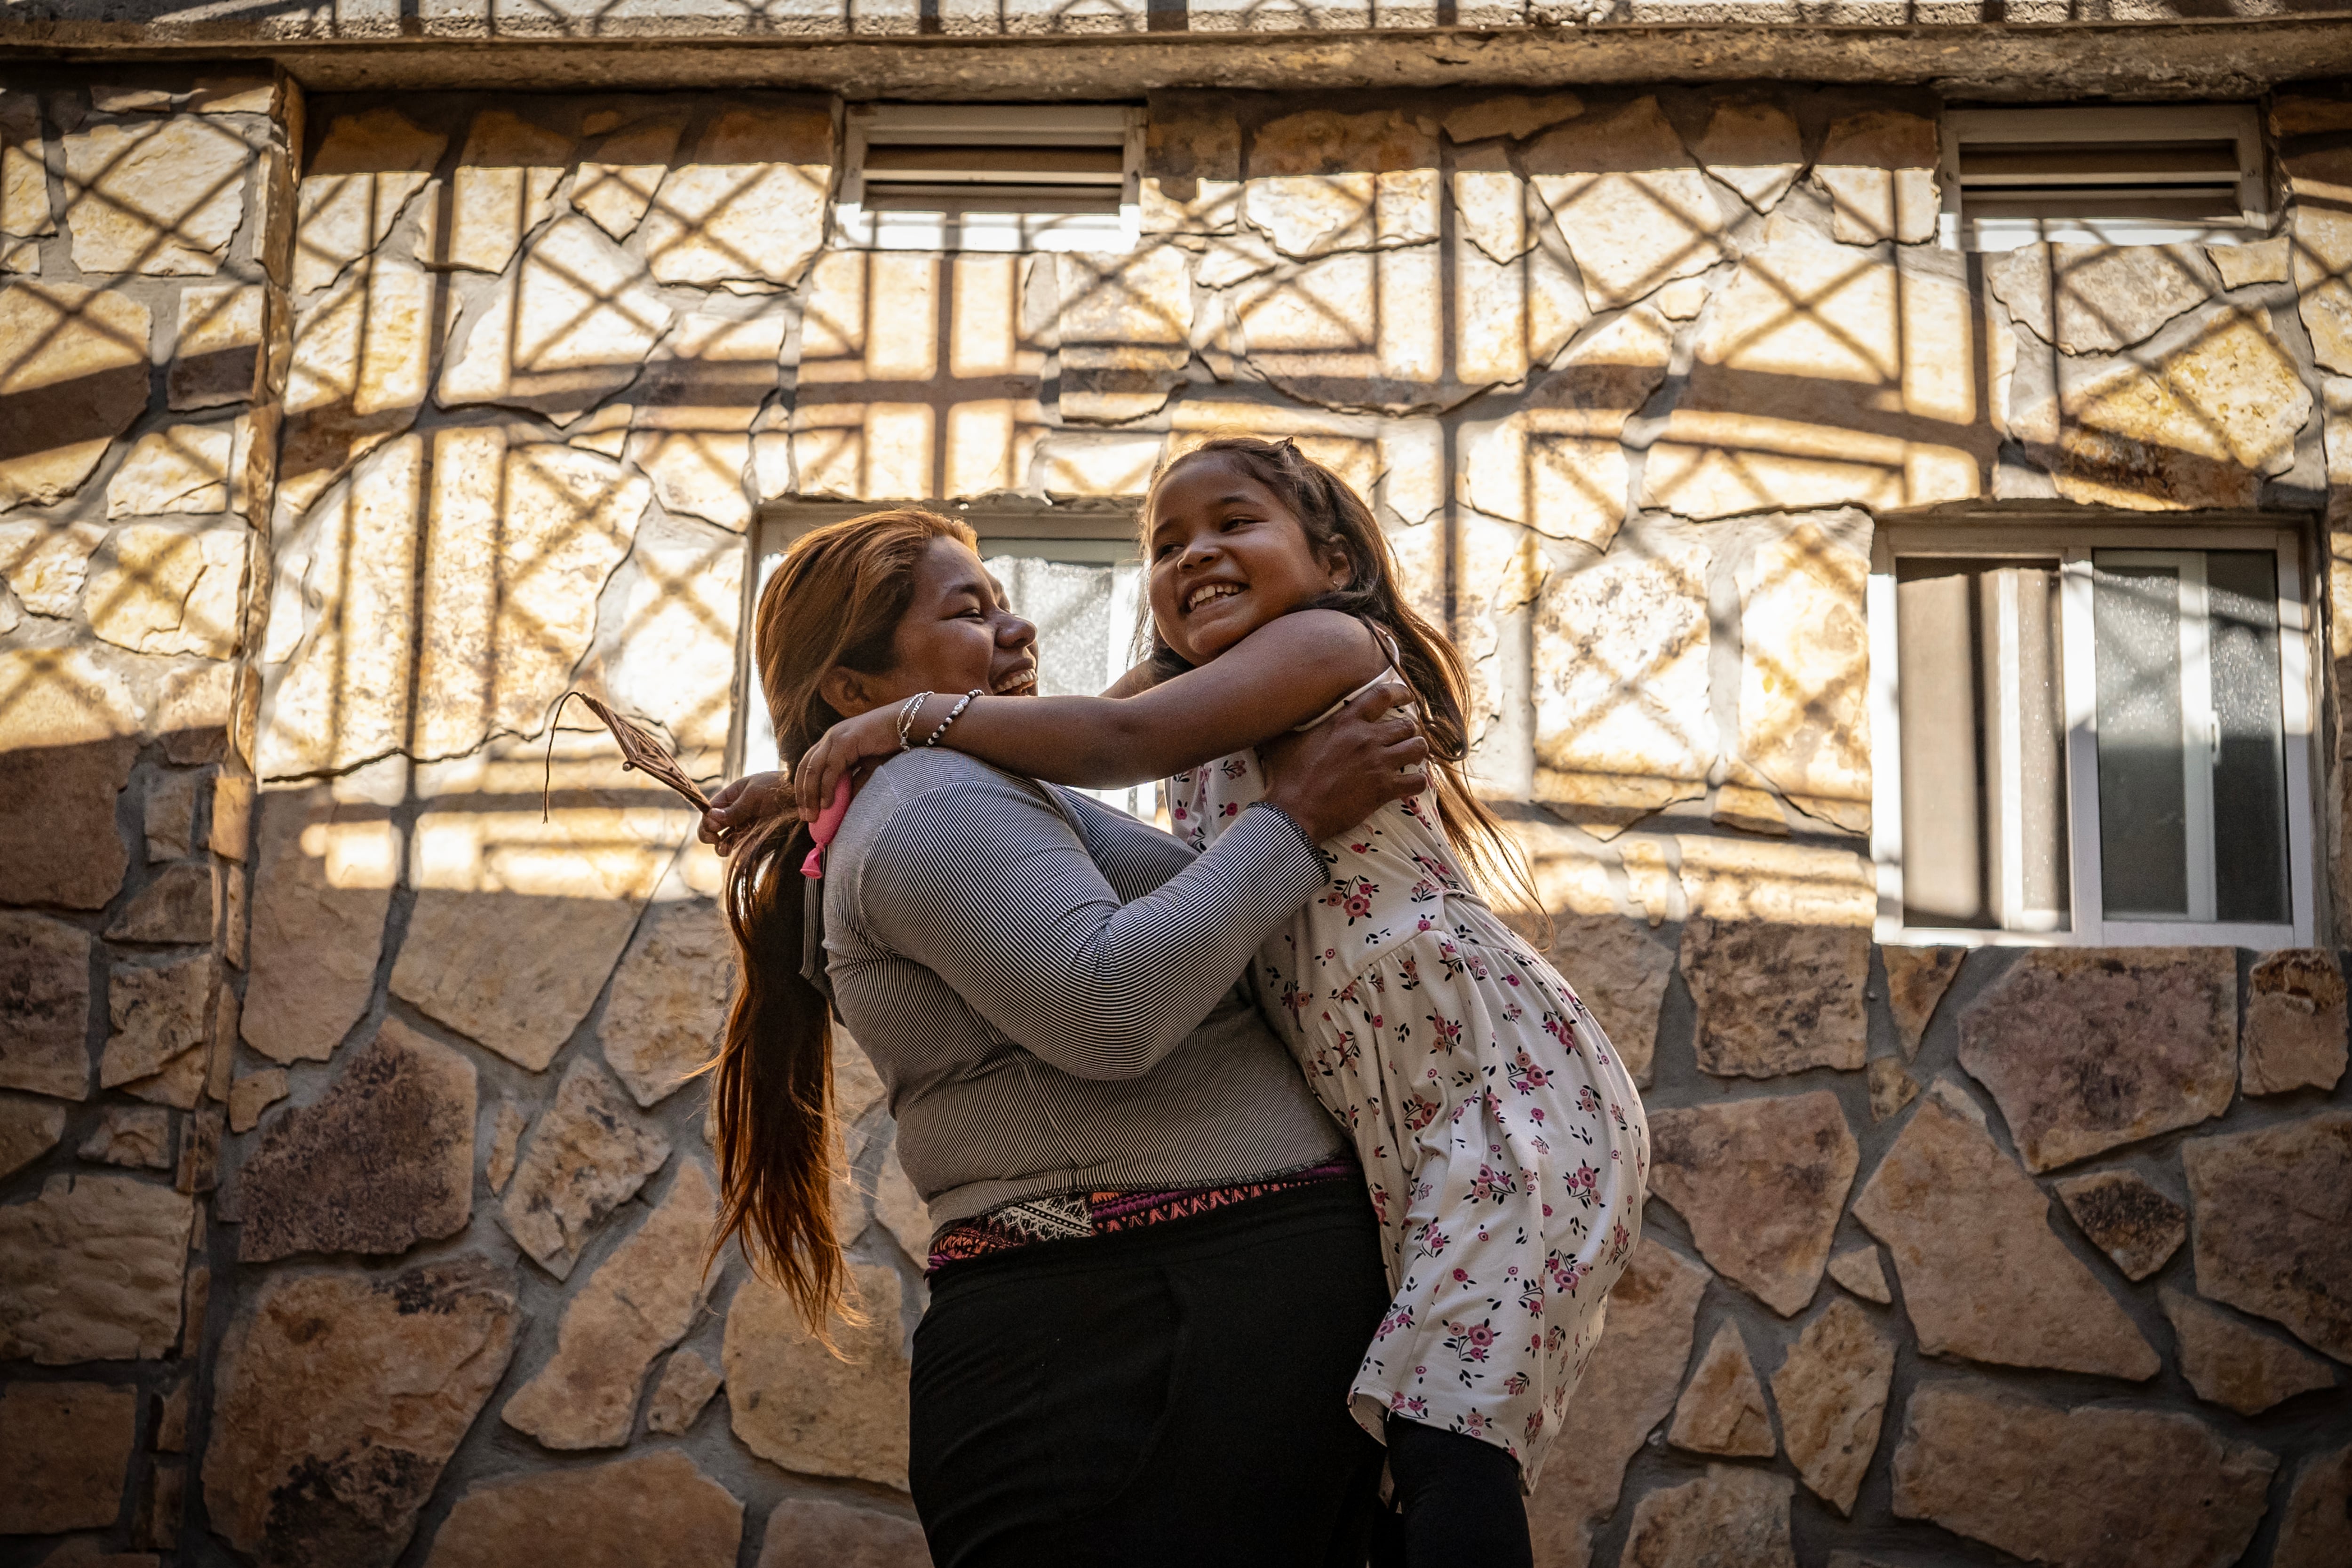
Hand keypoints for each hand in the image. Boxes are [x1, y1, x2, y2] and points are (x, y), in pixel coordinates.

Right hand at [700, 772, 794, 856]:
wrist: (805, 798)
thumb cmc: (779, 788)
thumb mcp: (754, 795)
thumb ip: (734, 809)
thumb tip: (710, 818)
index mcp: (733, 796)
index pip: (711, 809)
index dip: (707, 820)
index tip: (712, 828)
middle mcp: (737, 812)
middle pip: (715, 826)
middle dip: (710, 834)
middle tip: (714, 840)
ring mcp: (747, 825)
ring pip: (727, 839)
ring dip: (722, 846)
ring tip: (724, 849)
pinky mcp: (757, 838)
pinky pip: (743, 847)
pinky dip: (737, 852)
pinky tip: (735, 854)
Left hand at [796, 705, 912, 818]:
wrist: (908, 725)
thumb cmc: (892, 745)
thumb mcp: (869, 769)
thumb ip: (856, 783)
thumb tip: (844, 804)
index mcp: (833, 742)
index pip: (808, 766)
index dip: (803, 789)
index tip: (806, 810)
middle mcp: (830, 738)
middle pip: (805, 768)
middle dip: (803, 795)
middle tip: (806, 818)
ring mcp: (836, 737)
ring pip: (814, 769)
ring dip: (811, 795)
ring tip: (813, 816)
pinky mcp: (845, 740)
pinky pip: (831, 768)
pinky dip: (827, 787)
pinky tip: (827, 804)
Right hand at [1258, 682, 1428, 842]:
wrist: (1295, 812)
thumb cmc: (1287, 776)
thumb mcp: (1284, 741)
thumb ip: (1290, 724)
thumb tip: (1276, 713)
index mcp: (1345, 722)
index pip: (1382, 695)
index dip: (1400, 692)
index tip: (1407, 696)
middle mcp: (1366, 738)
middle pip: (1406, 724)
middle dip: (1407, 730)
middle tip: (1403, 738)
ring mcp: (1378, 764)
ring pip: (1417, 748)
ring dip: (1417, 752)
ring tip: (1411, 757)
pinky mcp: (1384, 789)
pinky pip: (1417, 781)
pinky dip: (1418, 782)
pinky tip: (1411, 784)